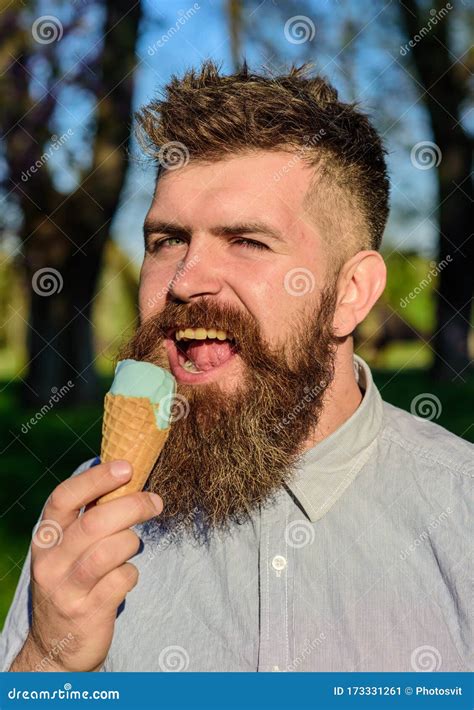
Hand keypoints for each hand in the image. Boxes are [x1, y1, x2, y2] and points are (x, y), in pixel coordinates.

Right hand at [10, 460, 161, 671]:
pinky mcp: (87, 612)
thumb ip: (89, 517)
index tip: (127, 467)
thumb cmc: (73, 580)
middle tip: (155, 502)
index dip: (96, 479)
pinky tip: (125, 576)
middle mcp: (51, 562)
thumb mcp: (69, 549)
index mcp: (47, 537)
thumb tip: (126, 474)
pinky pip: (121, 580)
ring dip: (132, 542)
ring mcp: (66, 589)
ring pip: (109, 551)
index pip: (64, 498)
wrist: (57, 645)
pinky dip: (131, 573)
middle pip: (95, 523)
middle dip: (132, 506)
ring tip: (133, 545)